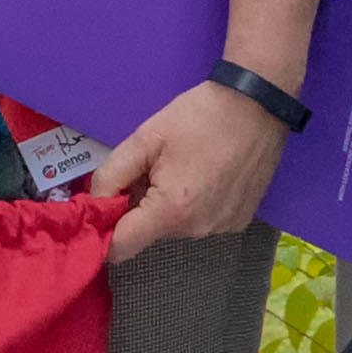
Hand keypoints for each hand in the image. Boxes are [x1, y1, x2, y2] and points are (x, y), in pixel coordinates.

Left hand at [93, 80, 288, 265]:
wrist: (257, 104)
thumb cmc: (199, 116)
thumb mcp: (145, 138)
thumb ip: (112, 175)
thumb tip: (94, 204)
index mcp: (170, 212)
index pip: (121, 249)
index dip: (104, 231)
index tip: (104, 206)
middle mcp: (197, 230)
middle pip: (149, 232)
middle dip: (140, 206)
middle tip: (152, 167)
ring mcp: (221, 228)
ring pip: (174, 226)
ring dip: (167, 205)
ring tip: (183, 166)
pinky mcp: (239, 221)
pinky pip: (200, 221)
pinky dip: (193, 204)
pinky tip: (205, 173)